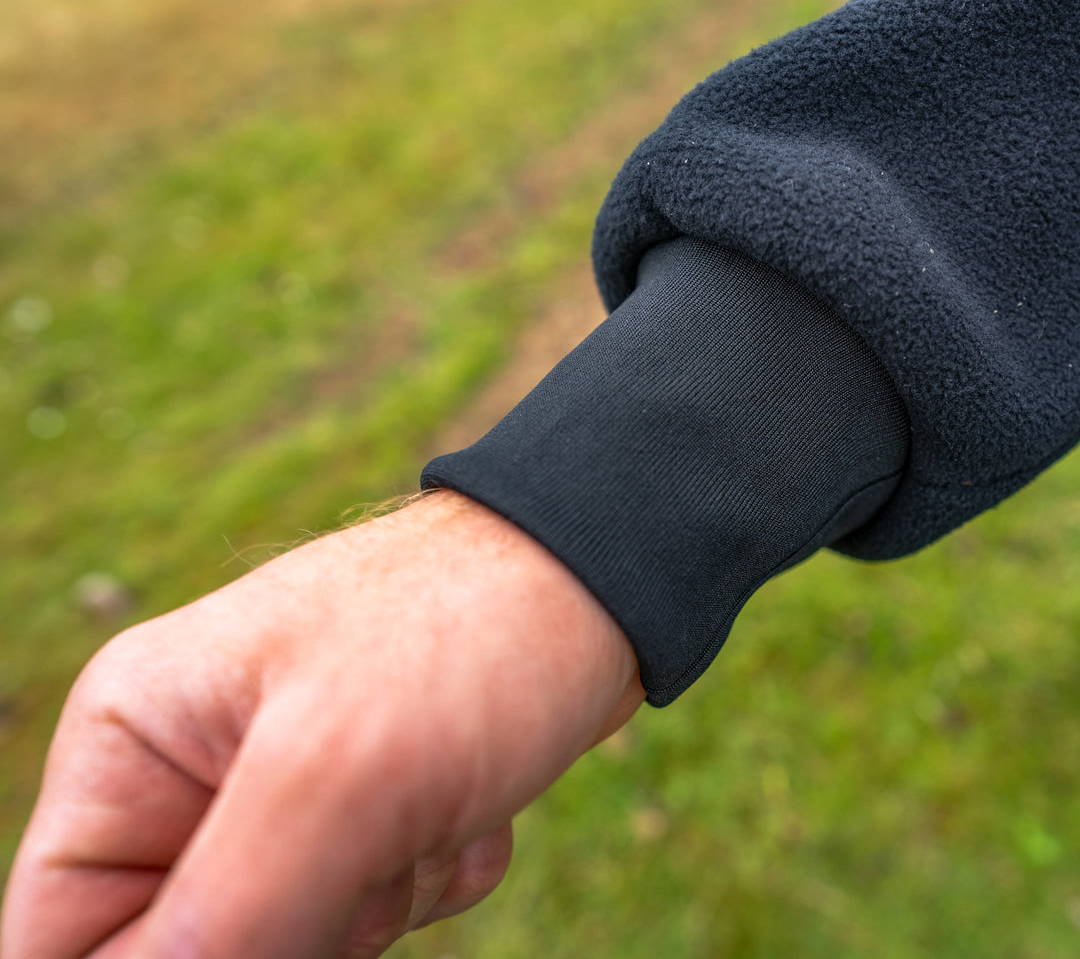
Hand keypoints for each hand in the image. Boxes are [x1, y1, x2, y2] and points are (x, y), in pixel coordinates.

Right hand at [2, 490, 643, 958]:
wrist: (602, 575)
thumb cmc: (468, 634)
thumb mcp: (335, 774)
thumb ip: (226, 915)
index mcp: (135, 743)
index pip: (60, 939)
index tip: (277, 931)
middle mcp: (197, 770)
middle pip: (199, 949)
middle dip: (305, 925)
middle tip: (376, 836)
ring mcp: (290, 790)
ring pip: (304, 939)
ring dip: (386, 895)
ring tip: (433, 794)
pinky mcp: (373, 807)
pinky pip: (386, 909)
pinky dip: (438, 871)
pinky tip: (471, 791)